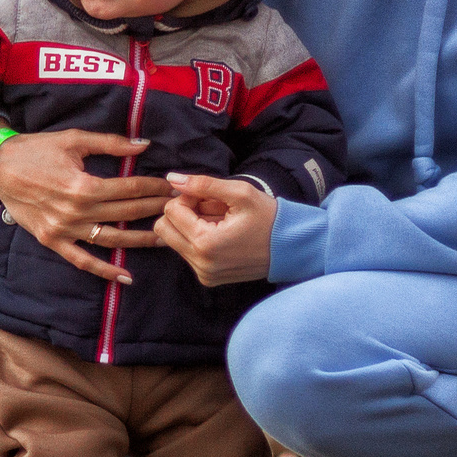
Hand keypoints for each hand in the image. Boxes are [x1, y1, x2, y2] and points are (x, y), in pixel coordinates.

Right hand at [0, 125, 171, 284]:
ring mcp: (64, 230)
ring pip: (112, 239)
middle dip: (155, 209)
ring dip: (141, 240)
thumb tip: (144, 145)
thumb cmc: (36, 149)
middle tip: (178, 208)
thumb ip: (110, 143)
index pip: (130, 189)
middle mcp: (76, 212)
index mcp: (83, 186)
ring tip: (166, 238)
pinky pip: (82, 260)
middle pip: (126, 212)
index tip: (173, 186)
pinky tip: (126, 276)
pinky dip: (104, 270)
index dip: (154, 187)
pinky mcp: (53, 240)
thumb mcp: (73, 140)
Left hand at [155, 173, 276, 286]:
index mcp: (205, 243)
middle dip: (181, 214)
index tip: (208, 198)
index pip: (171, 211)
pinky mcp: (208, 278)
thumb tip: (172, 178)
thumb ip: (203, 184)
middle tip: (208, 209)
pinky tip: (220, 236)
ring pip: (173, 241)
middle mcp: (200, 263)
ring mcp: (204, 274)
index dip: (187, 198)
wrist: (292, 248)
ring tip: (218, 222)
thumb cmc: (269, 218)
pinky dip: (197, 241)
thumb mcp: (240, 193)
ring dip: (190, 227)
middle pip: (164, 228)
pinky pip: (187, 254)